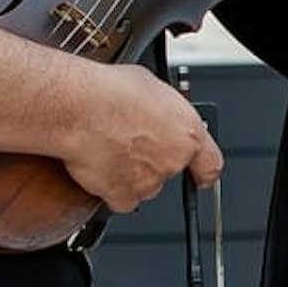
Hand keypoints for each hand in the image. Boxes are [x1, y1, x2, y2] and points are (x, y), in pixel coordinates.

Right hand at [60, 64, 222, 211]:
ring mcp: (148, 181)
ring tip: (110, 150)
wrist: (77, 107)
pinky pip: (121, 200)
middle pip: (168, 171)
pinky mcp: (122, 195)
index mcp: (187, 133)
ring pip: (145, 186)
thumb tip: (158, 112)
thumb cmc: (108, 91)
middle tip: (130, 143)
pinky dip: (112, 190)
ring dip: (132, 174)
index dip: (204, 172)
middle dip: (152, 160)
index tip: (201, 177)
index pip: (210, 164)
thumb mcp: (151, 86)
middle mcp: (172, 160)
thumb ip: (163, 110)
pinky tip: (101, 171)